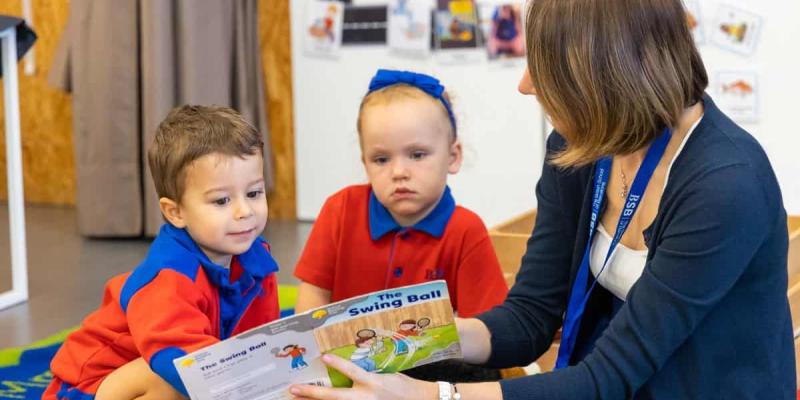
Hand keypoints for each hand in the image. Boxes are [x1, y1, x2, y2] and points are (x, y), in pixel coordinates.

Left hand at [289, 354, 437, 399]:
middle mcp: (366, 398)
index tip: (323, 357)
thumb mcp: (386, 374)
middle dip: (312, 393)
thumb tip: (348, 369)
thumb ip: (367, 373)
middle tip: (293, 389)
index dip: (338, 364)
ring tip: (297, 399)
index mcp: (373, 383)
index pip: (352, 371)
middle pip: (334, 397)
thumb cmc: (404, 386)